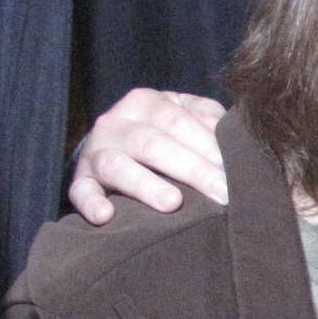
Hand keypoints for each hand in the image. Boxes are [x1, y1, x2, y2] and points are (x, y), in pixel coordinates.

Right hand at [67, 90, 229, 221]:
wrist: (119, 143)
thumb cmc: (169, 133)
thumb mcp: (189, 116)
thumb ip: (210, 121)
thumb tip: (236, 140)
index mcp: (146, 102)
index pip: (178, 121)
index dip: (209, 146)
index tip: (236, 172)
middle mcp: (116, 123)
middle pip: (153, 144)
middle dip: (192, 170)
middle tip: (223, 194)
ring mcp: (95, 152)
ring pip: (118, 166)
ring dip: (145, 185)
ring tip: (173, 203)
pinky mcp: (81, 181)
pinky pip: (81, 192)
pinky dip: (90, 204)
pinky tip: (106, 216)